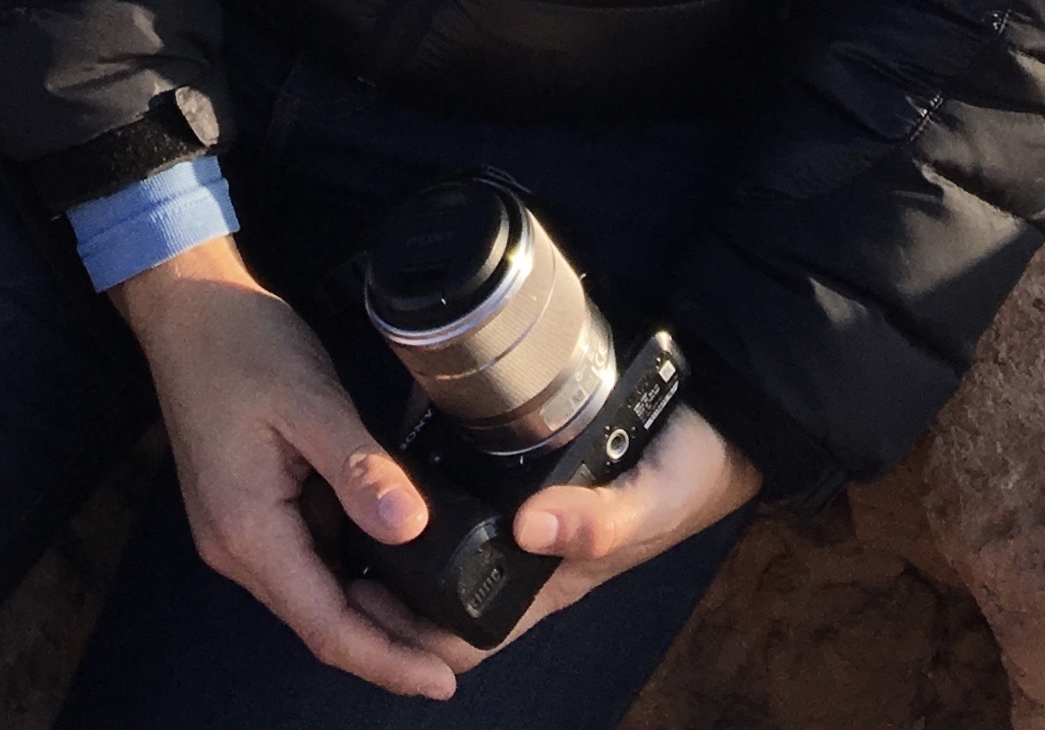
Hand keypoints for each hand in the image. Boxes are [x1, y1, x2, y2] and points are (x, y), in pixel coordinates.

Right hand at [112, 236, 460, 700]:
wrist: (186, 305)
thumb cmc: (240, 345)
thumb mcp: (310, 401)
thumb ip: (360, 470)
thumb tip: (412, 530)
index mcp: (248, 530)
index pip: (327, 626)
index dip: (388, 661)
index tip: (444, 682)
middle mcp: (236, 546)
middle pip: (321, 621)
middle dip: (389, 645)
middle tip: (459, 647)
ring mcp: (238, 530)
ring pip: (315, 593)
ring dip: (372, 611)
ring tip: (439, 613)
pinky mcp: (247, 509)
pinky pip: (306, 558)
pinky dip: (352, 572)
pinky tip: (395, 561)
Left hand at [350, 401, 761, 676]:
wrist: (720, 412)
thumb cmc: (688, 470)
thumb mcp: (650, 499)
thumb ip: (599, 519)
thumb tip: (530, 530)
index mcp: (549, 578)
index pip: (464, 632)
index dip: (408, 632)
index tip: (353, 597)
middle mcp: (528, 547)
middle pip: (439, 587)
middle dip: (383, 580)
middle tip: (324, 534)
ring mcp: (522, 504)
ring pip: (443, 536)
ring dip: (394, 528)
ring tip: (337, 491)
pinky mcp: (521, 458)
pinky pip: (460, 480)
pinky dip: (421, 474)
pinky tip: (386, 445)